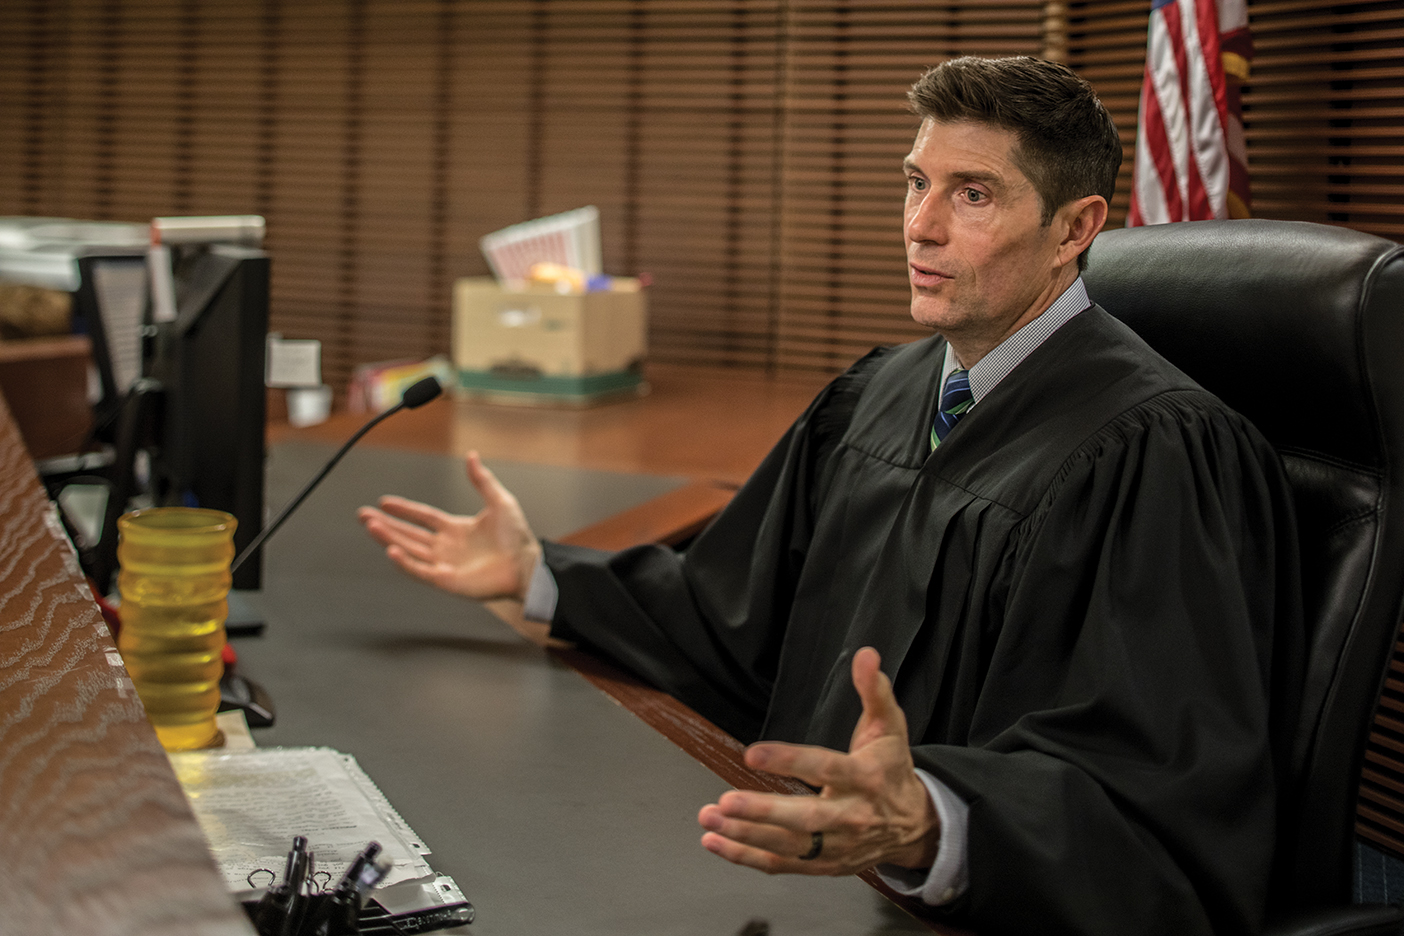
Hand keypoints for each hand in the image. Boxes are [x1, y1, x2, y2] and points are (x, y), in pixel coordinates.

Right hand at [357, 451, 539, 602]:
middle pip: (409, 534)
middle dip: (386, 524)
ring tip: (370, 526)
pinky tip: (390, 549)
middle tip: (363, 515)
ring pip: (408, 550)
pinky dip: (404, 562)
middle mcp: (446, 547)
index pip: (423, 517)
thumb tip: (472, 455)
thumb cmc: (518, 538)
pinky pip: (419, 571)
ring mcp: (444, 565)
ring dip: (388, 538)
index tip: (384, 502)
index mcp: (456, 529)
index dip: (405, 510)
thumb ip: (482, 480)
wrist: (526, 565)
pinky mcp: (446, 581)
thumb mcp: (500, 502)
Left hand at [697, 647, 938, 874]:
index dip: (789, 761)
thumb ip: (875, 691)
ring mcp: (836, 845)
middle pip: (805, 818)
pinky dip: (747, 857)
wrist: (915, 825)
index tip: (753, 754)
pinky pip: (781, 865)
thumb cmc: (892, 770)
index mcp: (865, 778)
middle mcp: (851, 816)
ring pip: (788, 846)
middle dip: (763, 812)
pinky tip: (717, 843)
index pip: (825, 768)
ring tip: (710, 818)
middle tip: (726, 801)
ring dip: (745, 835)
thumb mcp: (891, 727)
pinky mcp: (823, 865)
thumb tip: (866, 656)